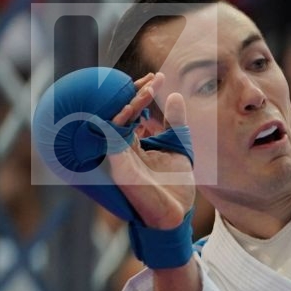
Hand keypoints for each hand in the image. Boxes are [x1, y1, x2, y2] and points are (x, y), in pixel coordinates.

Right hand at [104, 72, 194, 230]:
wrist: (176, 214)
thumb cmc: (174, 185)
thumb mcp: (178, 147)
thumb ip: (175, 123)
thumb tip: (175, 94)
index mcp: (132, 142)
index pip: (132, 111)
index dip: (142, 93)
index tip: (159, 77)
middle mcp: (121, 147)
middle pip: (121, 112)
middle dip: (134, 93)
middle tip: (153, 79)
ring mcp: (117, 156)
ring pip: (116, 121)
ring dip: (131, 103)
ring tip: (149, 89)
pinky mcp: (117, 166)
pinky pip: (112, 138)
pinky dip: (121, 120)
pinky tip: (133, 106)